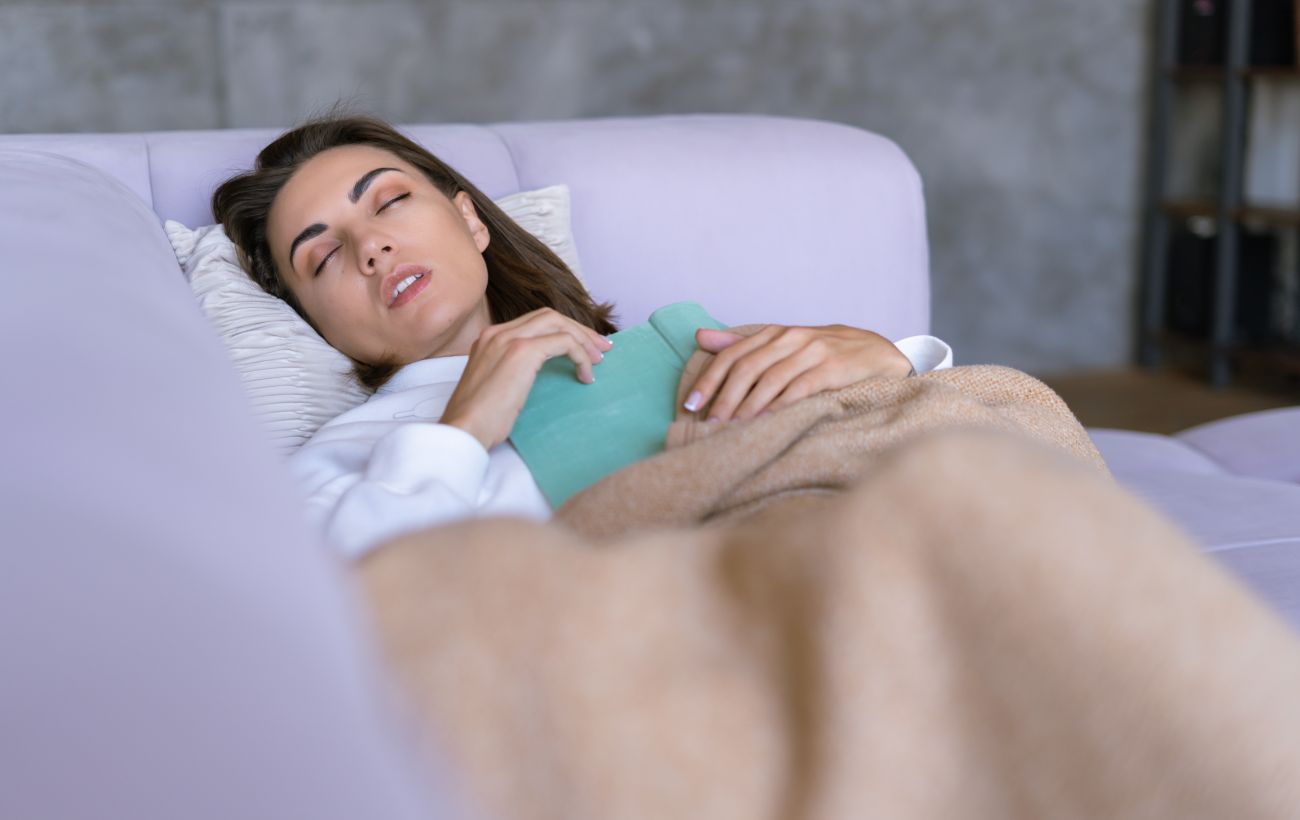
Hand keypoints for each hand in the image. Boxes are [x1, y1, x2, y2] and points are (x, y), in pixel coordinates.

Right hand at [441, 308, 612, 449]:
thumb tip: (539, 375)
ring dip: (584, 340)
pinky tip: (585, 375)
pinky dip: (580, 356)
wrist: (463, 430)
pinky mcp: (522, 352)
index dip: (563, 330)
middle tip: (601, 348)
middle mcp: (498, 332)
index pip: (534, 321)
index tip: (583, 347)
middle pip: (549, 316)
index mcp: (489, 338)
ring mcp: (509, 339)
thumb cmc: (478, 420)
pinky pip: (564, 342)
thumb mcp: (495, 387)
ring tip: (598, 360)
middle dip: (579, 330)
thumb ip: (512, 372)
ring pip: (559, 324)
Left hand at [682, 324, 912, 421]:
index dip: (708, 380)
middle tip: (708, 425)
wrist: (877, 352)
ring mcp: (813, 351)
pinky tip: (765, 422)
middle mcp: (790, 338)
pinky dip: (780, 406)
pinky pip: (800, 388)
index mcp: (774, 333)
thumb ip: (741, 343)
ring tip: (730, 429)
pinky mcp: (833, 368)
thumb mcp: (783, 344)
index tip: (690, 405)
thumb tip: (700, 336)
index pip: (732, 354)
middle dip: (723, 398)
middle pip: (747, 367)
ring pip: (770, 379)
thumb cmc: (824, 353)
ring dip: (747, 407)